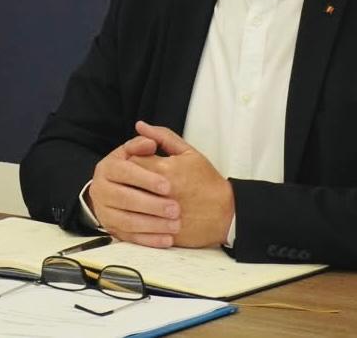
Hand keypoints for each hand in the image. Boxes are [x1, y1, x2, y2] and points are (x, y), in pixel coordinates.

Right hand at [88, 130, 180, 246]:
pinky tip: (167, 239)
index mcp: (107, 167)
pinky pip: (131, 238)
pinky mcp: (114, 230)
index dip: (146, 179)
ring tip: (175, 225)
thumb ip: (141, 144)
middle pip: (125, 198)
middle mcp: (101, 189)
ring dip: (153, 224)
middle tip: (175, 208)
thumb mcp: (132, 153)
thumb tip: (149, 139)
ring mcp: (106, 212)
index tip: (168, 186)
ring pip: (128, 221)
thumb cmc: (132, 171)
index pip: (124, 171)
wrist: (113, 192)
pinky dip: (150, 240)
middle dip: (152, 204)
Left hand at [128, 121, 234, 248]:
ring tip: (138, 195)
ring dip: (131, 199)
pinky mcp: (164, 231)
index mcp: (165, 170)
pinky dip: (138, 218)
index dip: (132, 160)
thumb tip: (140, 125)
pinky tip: (143, 212)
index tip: (137, 162)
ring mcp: (162, 214)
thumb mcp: (189, 153)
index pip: (132, 160)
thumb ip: (162, 136)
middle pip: (128, 182)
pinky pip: (141, 225)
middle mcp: (161, 192)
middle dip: (128, 179)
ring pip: (132, 205)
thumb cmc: (207, 181)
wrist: (228, 213)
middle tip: (134, 179)